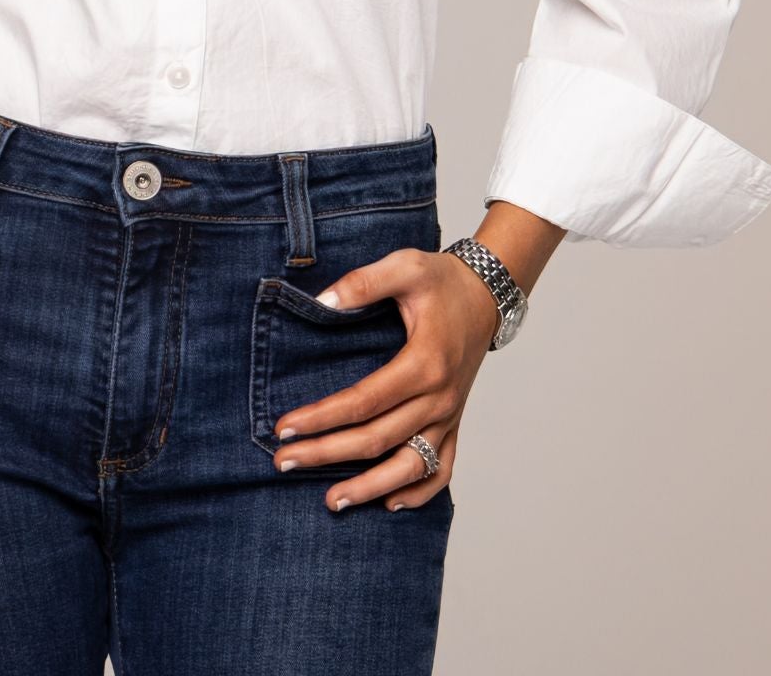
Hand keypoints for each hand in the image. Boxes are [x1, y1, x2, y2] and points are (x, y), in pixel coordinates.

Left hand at [271, 247, 498, 510]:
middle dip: (326, 454)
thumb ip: (363, 282)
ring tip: (332, 501)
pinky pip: (442, 470)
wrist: (487, 293)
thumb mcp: (404, 266)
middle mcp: (439, 398)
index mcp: (424, 363)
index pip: (363, 402)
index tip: (284, 427)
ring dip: (370, 487)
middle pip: (378, 439)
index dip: (321, 417)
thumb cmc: (441, 279)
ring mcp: (449, 415)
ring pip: (410, 466)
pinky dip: (418, 492)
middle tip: (282, 461)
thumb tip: (321, 302)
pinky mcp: (455, 422)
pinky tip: (390, 503)